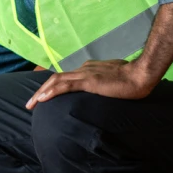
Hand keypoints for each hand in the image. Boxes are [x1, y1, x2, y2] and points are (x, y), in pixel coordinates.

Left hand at [26, 60, 158, 107]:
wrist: (142, 75)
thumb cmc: (132, 79)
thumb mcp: (114, 81)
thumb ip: (104, 85)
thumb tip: (102, 93)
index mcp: (89, 69)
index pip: (65, 77)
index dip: (52, 87)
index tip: (43, 97)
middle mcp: (84, 69)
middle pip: (56, 78)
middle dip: (41, 91)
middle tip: (30, 103)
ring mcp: (86, 74)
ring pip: (57, 81)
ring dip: (42, 92)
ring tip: (31, 104)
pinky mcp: (89, 81)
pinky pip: (66, 86)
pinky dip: (52, 92)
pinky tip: (43, 99)